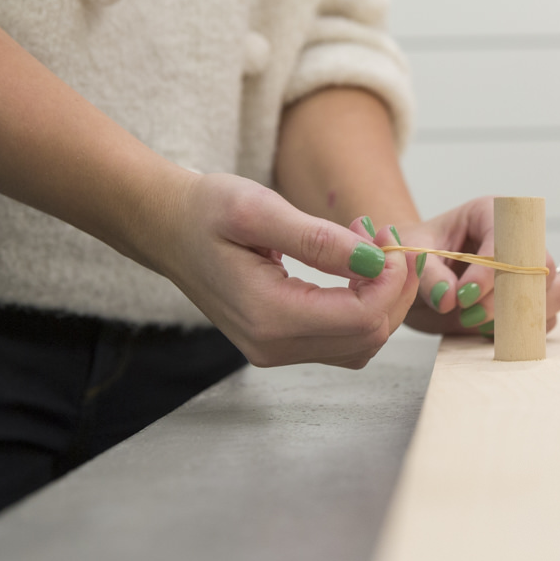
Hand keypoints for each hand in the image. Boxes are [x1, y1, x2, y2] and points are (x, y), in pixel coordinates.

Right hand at [156, 172, 416, 367]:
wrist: (166, 228)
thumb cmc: (205, 211)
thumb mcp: (259, 210)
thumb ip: (318, 240)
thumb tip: (375, 262)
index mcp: (268, 316)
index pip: (362, 318)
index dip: (391, 281)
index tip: (387, 237)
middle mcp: (273, 346)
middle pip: (370, 336)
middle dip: (392, 287)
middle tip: (383, 235)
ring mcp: (276, 350)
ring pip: (362, 342)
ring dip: (381, 296)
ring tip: (368, 245)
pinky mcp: (281, 343)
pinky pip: (343, 339)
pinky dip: (363, 306)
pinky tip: (355, 267)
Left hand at [397, 197, 559, 335]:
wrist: (412, 277)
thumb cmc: (415, 255)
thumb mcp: (412, 256)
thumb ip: (429, 275)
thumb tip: (449, 298)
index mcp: (491, 214)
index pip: (508, 238)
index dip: (490, 270)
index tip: (463, 296)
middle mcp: (519, 240)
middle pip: (542, 264)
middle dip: (509, 295)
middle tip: (469, 314)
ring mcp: (529, 271)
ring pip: (556, 291)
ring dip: (524, 313)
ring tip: (480, 323)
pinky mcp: (529, 300)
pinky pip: (547, 317)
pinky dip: (525, 329)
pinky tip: (489, 331)